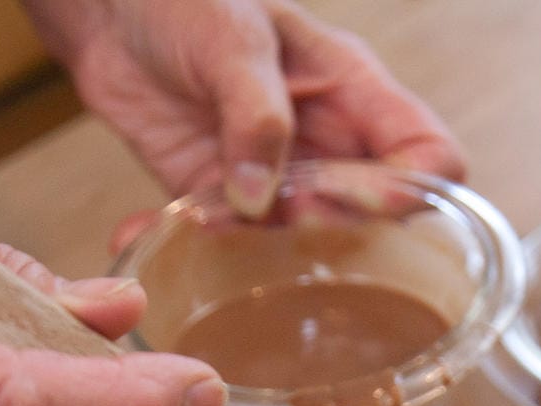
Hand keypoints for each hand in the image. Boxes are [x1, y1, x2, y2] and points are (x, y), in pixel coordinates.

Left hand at [26, 0, 463, 220]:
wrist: (111, 11)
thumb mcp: (230, 37)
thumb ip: (255, 113)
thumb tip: (262, 199)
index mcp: (354, 91)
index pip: (429, 155)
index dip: (416, 189)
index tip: (371, 202)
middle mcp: (328, 143)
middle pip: (373, 216)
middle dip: (334, 226)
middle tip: (285, 212)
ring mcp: (278, 178)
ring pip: (301, 242)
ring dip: (260, 247)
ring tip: (209, 217)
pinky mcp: (221, 200)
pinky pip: (227, 242)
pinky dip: (190, 246)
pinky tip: (148, 229)